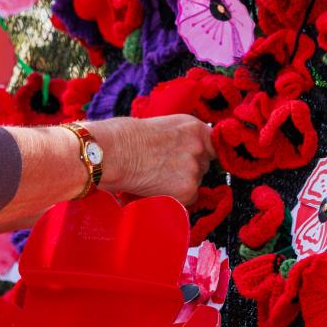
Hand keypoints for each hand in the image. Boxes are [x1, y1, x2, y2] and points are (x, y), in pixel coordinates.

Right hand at [88, 114, 213, 205]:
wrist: (114, 152)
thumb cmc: (127, 137)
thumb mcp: (163, 126)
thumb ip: (181, 138)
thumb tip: (188, 152)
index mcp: (195, 127)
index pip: (212, 146)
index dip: (199, 154)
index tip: (190, 159)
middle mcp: (200, 147)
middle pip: (204, 165)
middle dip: (188, 169)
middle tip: (163, 168)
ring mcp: (195, 169)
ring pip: (195, 183)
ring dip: (180, 184)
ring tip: (155, 177)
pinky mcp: (188, 190)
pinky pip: (187, 199)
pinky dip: (174, 198)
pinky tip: (156, 188)